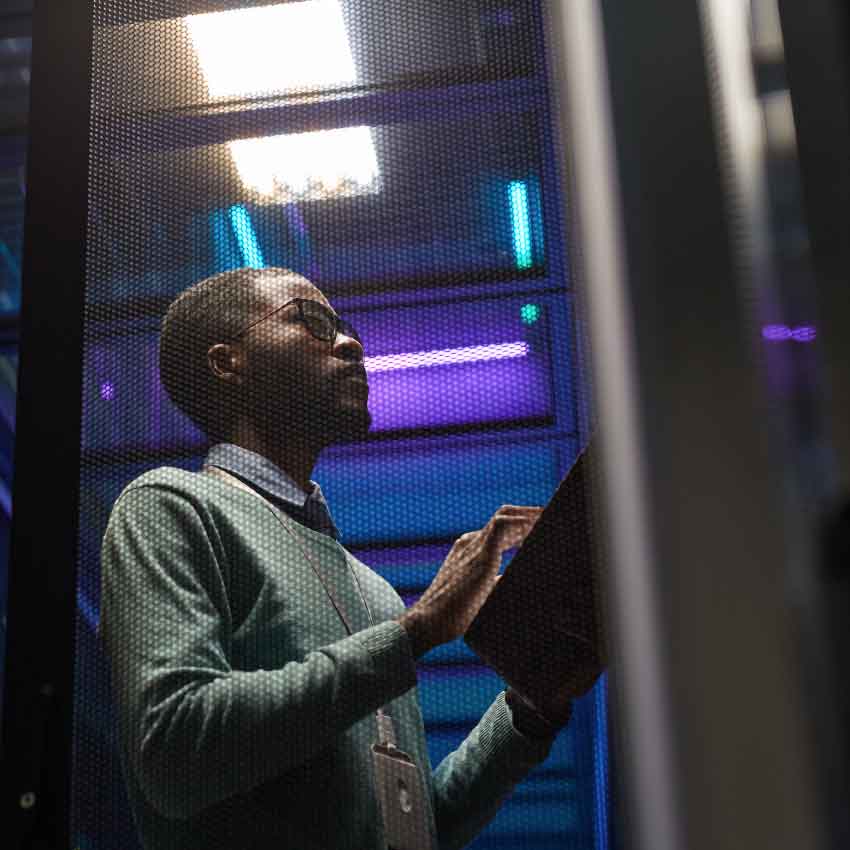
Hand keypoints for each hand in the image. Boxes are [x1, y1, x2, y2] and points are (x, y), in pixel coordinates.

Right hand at [398, 505, 542, 656]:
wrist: (430, 621)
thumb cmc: (452, 615)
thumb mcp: (480, 594)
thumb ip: (495, 583)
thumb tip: (512, 580)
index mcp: (468, 551)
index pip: (499, 531)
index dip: (521, 528)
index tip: (541, 528)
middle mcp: (469, 542)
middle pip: (503, 518)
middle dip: (527, 515)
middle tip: (550, 517)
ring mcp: (473, 545)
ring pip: (504, 516)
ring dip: (529, 514)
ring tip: (549, 517)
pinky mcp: (480, 554)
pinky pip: (503, 525)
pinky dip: (522, 522)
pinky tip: (539, 526)